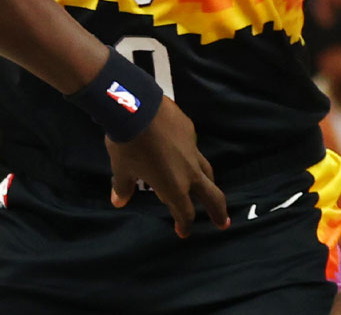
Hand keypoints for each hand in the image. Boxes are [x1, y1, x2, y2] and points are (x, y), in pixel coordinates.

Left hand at [105, 97, 228, 237]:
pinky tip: (180, 150)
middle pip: (212, 196)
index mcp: (173, 186)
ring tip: (208, 187)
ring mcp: (192, 149)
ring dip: (209, 183)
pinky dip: (188, 154)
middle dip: (218, 212)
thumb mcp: (122, 169)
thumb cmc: (128, 144)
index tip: (183, 232)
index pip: (184, 212)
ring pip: (206, 170)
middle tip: (222, 224)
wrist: (136, 107)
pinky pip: (192, 147)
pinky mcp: (190, 130)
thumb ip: (123, 187)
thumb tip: (118, 201)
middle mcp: (189, 171)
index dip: (184, 225)